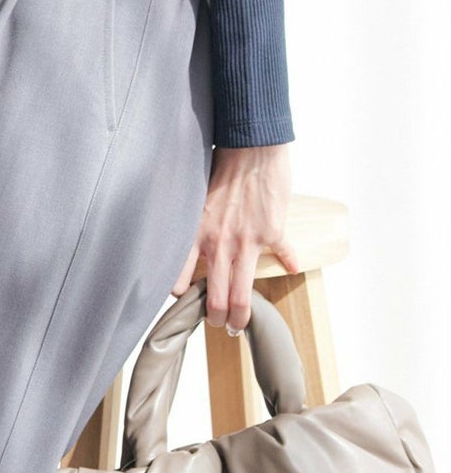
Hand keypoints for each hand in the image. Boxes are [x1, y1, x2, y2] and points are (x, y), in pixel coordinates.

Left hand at [170, 143, 302, 331]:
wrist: (251, 147)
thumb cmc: (221, 169)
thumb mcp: (197, 203)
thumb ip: (196, 228)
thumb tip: (192, 247)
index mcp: (198, 237)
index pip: (180, 281)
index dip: (183, 298)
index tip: (188, 304)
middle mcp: (220, 245)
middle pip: (216, 298)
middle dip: (217, 319)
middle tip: (220, 326)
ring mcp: (247, 242)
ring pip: (243, 293)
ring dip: (242, 315)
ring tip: (241, 325)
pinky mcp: (272, 232)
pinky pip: (283, 255)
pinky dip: (289, 263)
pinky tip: (291, 268)